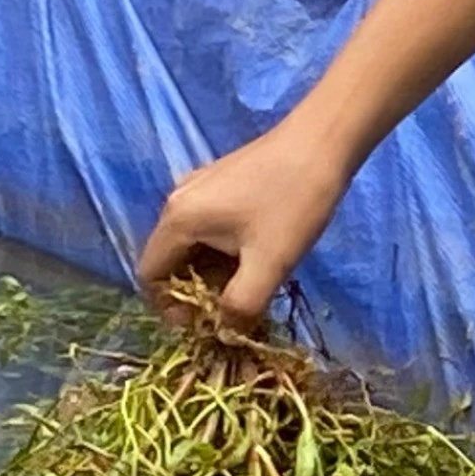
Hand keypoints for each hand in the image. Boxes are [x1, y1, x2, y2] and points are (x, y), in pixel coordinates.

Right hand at [135, 128, 352, 331]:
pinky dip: (225, 251)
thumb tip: (224, 334)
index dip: (170, 308)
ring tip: (253, 285)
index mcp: (177, 219)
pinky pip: (210, 227)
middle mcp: (178, 200)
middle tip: (236, 309)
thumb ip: (240, 306)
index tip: (206, 324)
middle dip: (197, 292)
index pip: (150, 276)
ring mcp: (200, 187)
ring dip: (215, 273)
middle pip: (171, 261)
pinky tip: (259, 257)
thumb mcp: (269, 263)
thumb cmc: (293, 201)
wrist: (324, 141)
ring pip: (194, 245)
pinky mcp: (222, 182)